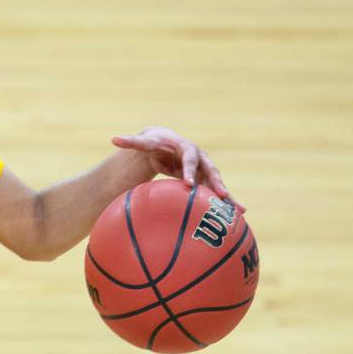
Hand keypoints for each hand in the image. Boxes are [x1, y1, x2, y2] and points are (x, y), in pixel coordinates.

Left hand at [113, 126, 243, 209]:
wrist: (167, 142)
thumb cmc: (154, 143)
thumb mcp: (144, 142)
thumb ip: (132, 142)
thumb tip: (113, 139)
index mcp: (185, 148)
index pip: (189, 158)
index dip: (190, 170)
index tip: (189, 184)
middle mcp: (199, 157)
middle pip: (210, 169)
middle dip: (215, 182)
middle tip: (221, 195)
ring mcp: (205, 168)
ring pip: (217, 181)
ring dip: (227, 194)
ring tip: (238, 209)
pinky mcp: (205, 178)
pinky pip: (216, 190)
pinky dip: (226, 201)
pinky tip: (239, 214)